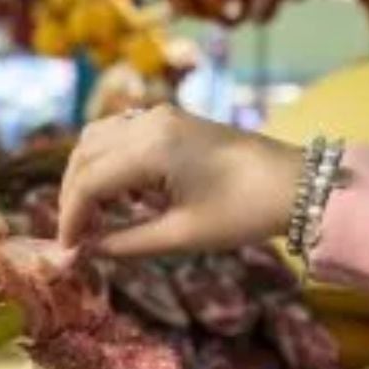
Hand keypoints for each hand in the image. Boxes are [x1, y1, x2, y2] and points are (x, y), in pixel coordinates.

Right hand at [58, 105, 303, 255]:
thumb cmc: (245, 212)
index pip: (88, 182)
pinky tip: (125, 198)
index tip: (68, 251)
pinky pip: (119, 136)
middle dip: (73, 198)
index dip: (70, 219)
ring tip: (98, 219)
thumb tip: (87, 252)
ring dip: (88, 178)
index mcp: (150, 148)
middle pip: (83, 156)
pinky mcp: (169, 119)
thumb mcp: (182, 235)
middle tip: (79, 238)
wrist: (300, 184)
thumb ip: (126, 243)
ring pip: (96, 141)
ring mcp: (158, 115)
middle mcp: (148, 122)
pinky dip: (109, 164)